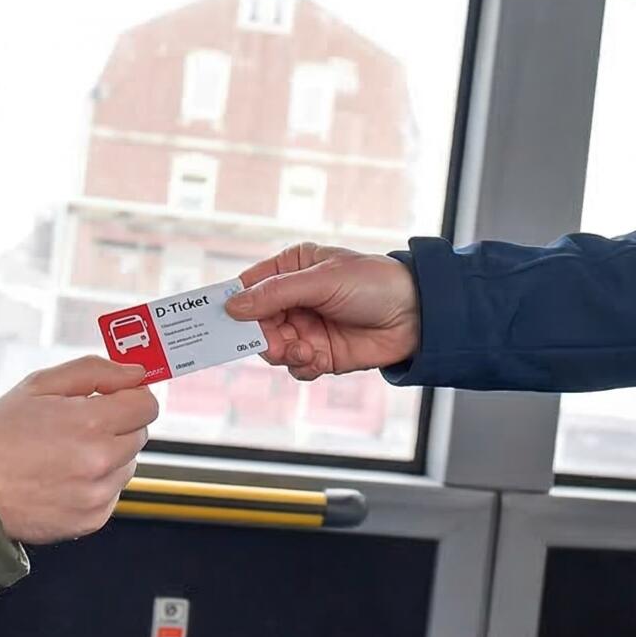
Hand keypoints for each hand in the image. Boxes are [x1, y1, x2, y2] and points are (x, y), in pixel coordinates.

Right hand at [0, 356, 158, 542]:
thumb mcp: (38, 386)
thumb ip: (94, 371)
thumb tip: (134, 371)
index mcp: (90, 423)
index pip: (147, 404)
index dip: (132, 396)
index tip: (118, 397)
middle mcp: (100, 461)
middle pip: (140, 433)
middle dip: (117, 424)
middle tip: (80, 425)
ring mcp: (98, 494)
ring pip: (128, 464)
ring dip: (109, 455)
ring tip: (67, 454)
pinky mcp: (92, 519)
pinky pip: (113, 492)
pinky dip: (97, 483)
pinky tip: (65, 477)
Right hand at [223, 242, 419, 381]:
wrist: (417, 315)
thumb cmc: (373, 283)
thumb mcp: (321, 280)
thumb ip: (275, 294)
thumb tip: (233, 306)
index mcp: (290, 269)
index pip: (249, 287)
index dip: (233, 304)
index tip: (218, 320)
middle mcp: (294, 299)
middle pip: (255, 324)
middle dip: (262, 336)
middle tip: (274, 343)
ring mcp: (306, 328)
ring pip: (272, 349)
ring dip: (284, 353)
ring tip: (305, 350)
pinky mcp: (320, 354)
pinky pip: (295, 367)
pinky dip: (302, 366)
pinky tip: (319, 359)